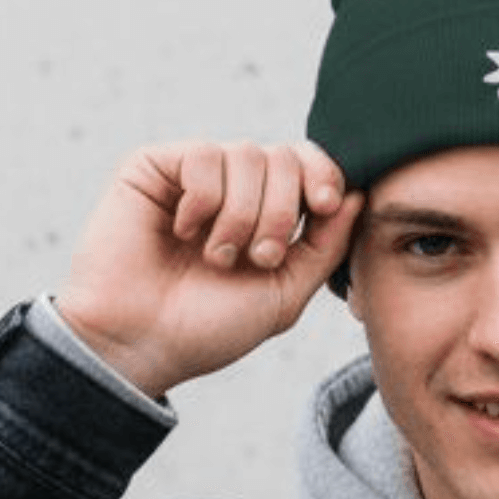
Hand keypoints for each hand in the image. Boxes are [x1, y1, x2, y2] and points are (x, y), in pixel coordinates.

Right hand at [55, 140, 361, 400]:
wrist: (139, 344)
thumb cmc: (208, 327)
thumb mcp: (285, 293)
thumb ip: (326, 244)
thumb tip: (359, 193)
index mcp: (266, 213)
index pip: (308, 164)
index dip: (324, 175)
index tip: (325, 204)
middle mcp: (232, 188)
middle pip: (284, 156)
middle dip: (280, 211)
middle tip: (258, 258)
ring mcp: (192, 175)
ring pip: (247, 154)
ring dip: (241, 215)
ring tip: (216, 257)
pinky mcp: (153, 167)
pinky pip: (203, 155)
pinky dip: (202, 199)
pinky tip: (183, 231)